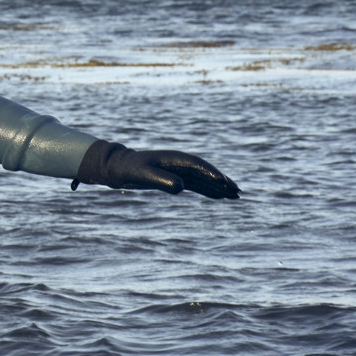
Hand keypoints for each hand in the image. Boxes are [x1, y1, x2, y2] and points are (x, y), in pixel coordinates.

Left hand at [72, 141, 239, 199]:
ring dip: (219, 187)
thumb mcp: (144, 175)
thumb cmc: (129, 169)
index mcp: (173, 158)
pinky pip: (196, 185)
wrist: (118, 167)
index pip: (197, 165)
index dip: (212, 173)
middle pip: (205, 172)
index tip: (225, 183)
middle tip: (238, 191)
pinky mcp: (175, 178)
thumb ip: (162, 180)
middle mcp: (179, 163)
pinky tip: (219, 197)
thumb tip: (181, 188)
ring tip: (236, 196)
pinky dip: (208, 191)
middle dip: (222, 181)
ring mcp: (178, 171)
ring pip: (203, 180)